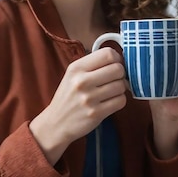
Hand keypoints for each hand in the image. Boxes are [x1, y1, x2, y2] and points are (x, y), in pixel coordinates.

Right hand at [29, 47, 127, 164]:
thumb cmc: (68, 97)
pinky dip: (119, 100)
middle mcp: (82, 81)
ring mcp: (89, 98)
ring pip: (121, 85)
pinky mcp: (96, 113)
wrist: (56, 123)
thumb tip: (119, 60)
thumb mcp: (72, 74)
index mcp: (76, 68)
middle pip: (118, 69)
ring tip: (111, 92)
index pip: (108, 54)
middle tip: (115, 79)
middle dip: (121, 74)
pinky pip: (121, 101)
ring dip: (120, 88)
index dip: (117, 58)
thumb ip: (92, 65)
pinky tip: (110, 101)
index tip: (116, 64)